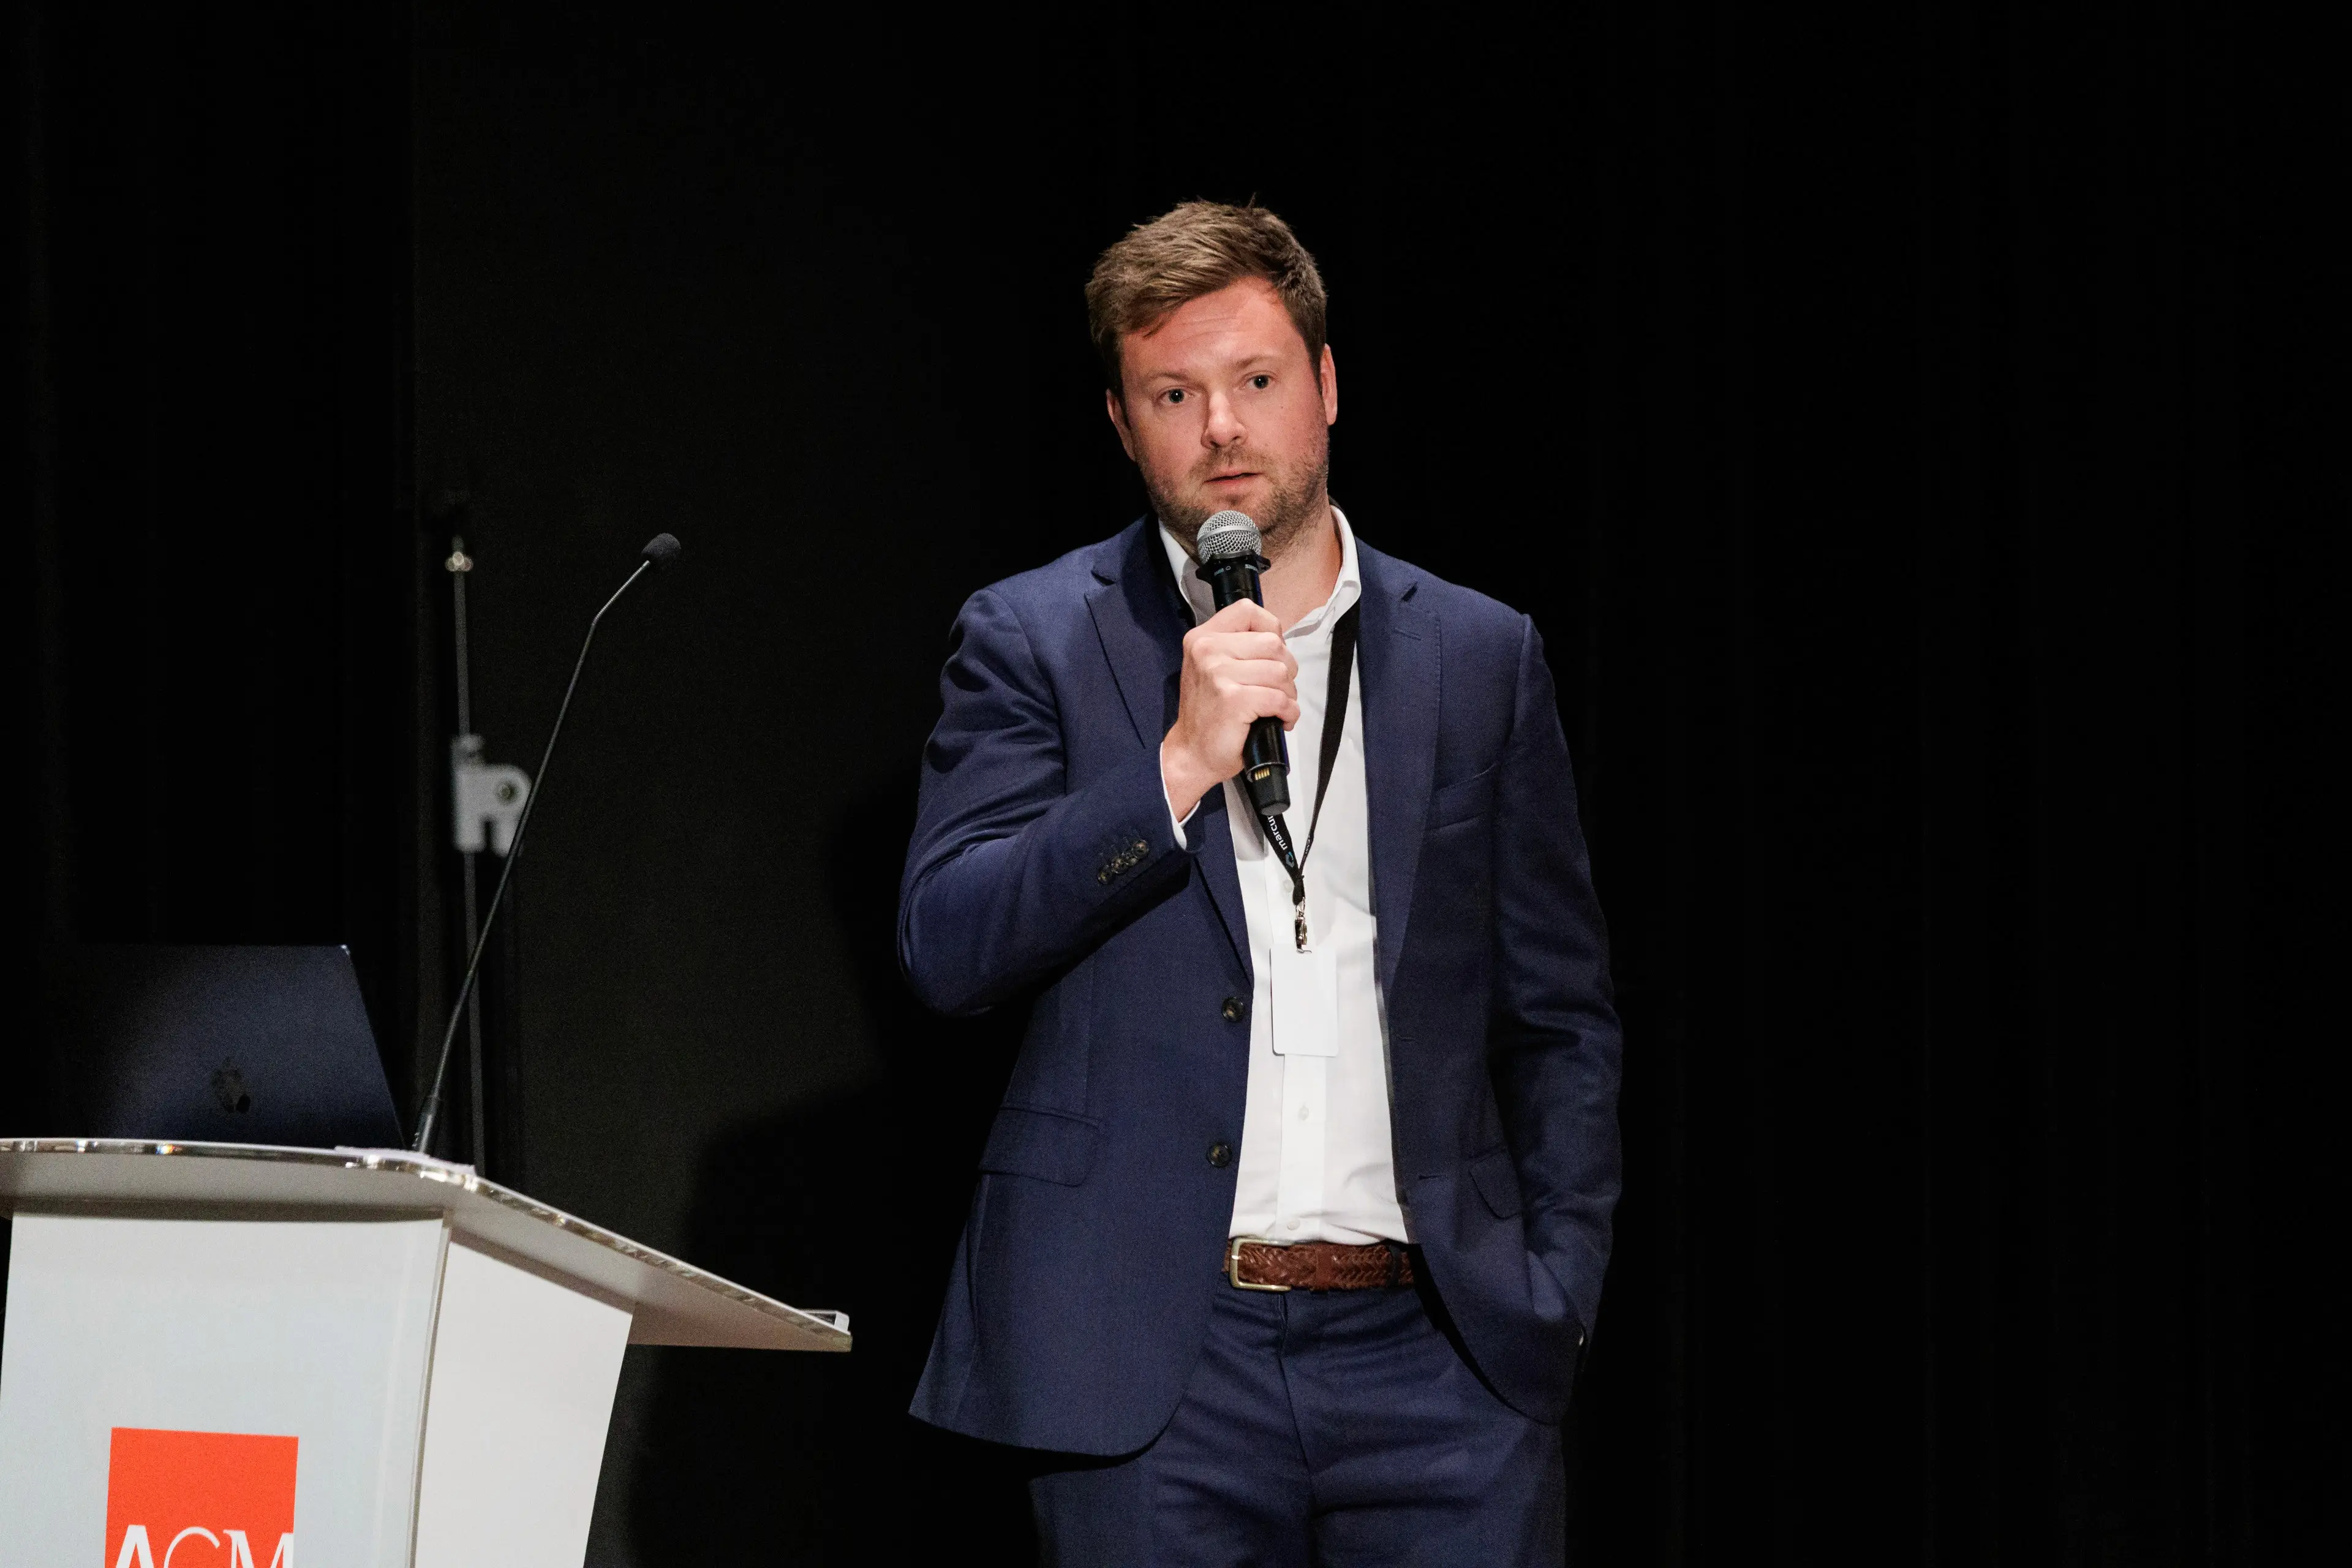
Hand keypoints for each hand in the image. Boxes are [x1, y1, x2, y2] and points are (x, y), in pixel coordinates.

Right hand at [1161, 599, 1297, 819]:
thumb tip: (1277, 639)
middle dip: (1286, 669)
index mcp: (1202, 638)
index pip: (1249, 611)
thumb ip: (1238, 646)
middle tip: (1276, 689)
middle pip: (1273, 643)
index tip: (1270, 656)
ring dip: (1288, 694)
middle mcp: (1207, 650)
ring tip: (1275, 707)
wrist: (1192, 753)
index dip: (1271, 630)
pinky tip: (1279, 720)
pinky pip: (1279, 698)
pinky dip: (1288, 712)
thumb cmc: (1209, 713)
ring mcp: (1219, 674)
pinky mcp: (1234, 699)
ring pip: (1280, 671)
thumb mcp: (1213, 668)